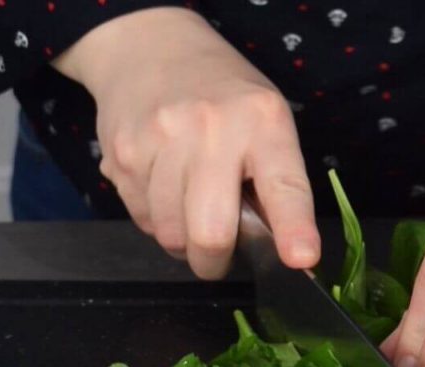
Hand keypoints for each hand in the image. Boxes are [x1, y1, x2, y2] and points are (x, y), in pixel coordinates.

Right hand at [54, 8, 319, 277]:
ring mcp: (160, 139)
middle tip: (217, 257)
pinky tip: (162, 189)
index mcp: (262, 122)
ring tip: (188, 208)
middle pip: (211, 232)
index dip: (293, 228)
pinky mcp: (122, 153)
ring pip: (170, 235)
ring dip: (181, 239)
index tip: (301, 257)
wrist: (151, 47)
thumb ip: (273, 181)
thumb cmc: (222, 95)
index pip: (283, 185)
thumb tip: (279, 249)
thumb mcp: (265, 120)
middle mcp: (212, 128)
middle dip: (214, 262)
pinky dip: (155, 219)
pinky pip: (141, 218)